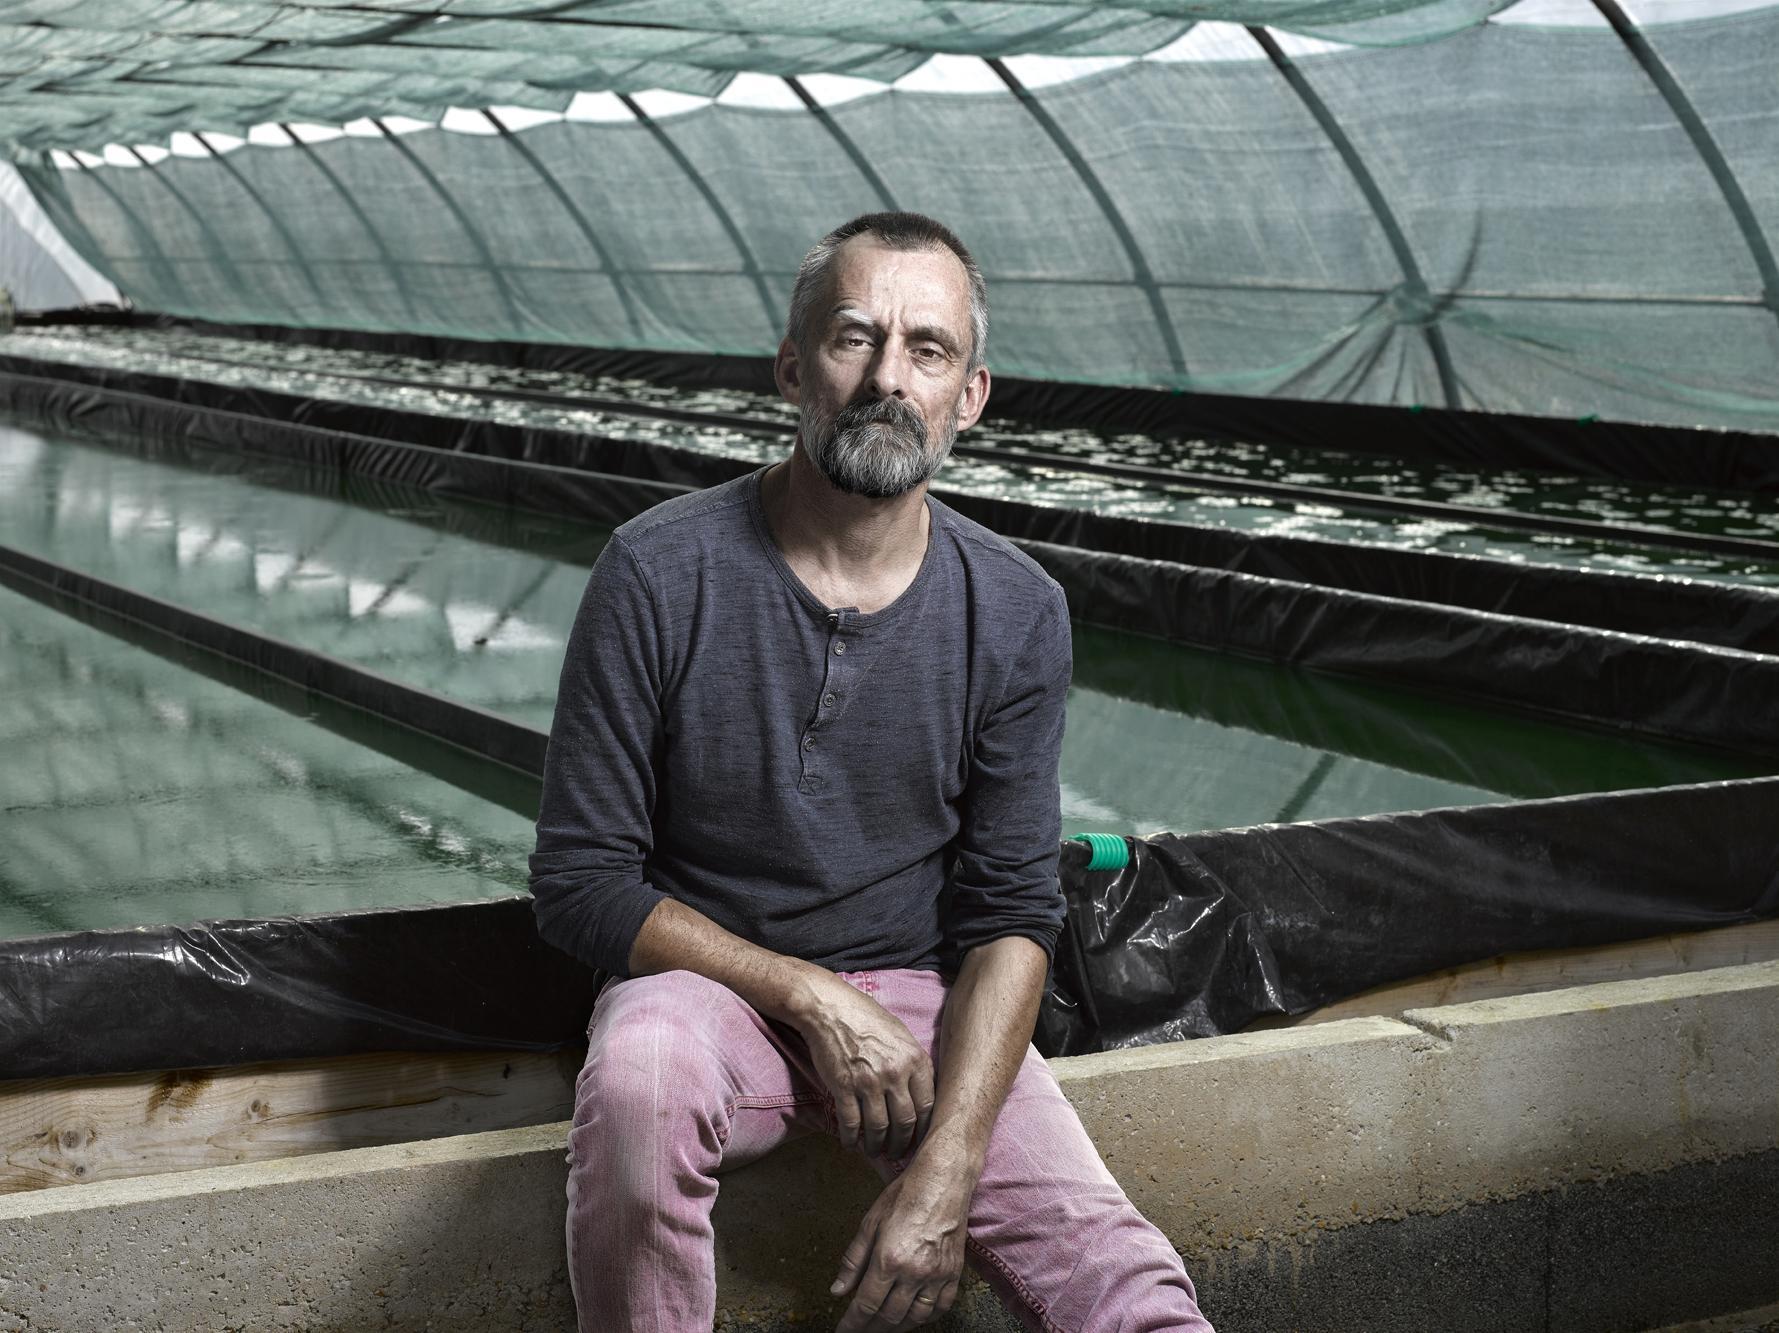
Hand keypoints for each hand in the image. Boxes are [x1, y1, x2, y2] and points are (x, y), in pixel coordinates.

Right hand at [795, 973, 935, 1159]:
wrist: (830, 1008)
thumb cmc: (867, 1018)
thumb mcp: (901, 1035)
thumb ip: (914, 1063)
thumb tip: (922, 1092)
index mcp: (915, 1060)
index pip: (928, 1106)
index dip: (924, 1129)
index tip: (919, 1139)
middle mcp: (896, 1073)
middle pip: (905, 1123)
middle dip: (901, 1144)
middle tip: (897, 1153)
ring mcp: (869, 1082)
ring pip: (879, 1129)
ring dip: (877, 1146)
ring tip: (874, 1151)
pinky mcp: (844, 1088)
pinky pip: (851, 1124)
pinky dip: (851, 1139)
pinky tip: (850, 1144)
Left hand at [831, 1157, 972, 1330]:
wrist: (943, 1180)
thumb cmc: (905, 1195)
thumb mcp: (870, 1222)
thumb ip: (853, 1260)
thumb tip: (837, 1290)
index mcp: (888, 1260)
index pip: (866, 1305)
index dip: (852, 1324)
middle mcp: (914, 1272)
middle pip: (889, 1316)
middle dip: (871, 1329)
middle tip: (861, 1331)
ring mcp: (937, 1275)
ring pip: (916, 1317)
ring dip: (897, 1327)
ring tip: (884, 1328)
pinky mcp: (954, 1272)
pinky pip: (941, 1307)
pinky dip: (926, 1317)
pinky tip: (915, 1317)